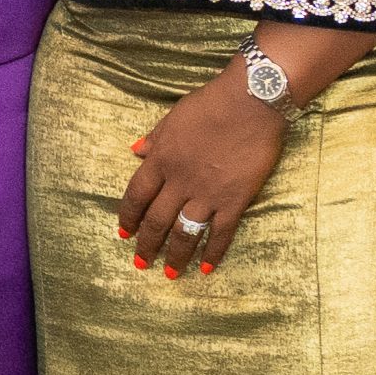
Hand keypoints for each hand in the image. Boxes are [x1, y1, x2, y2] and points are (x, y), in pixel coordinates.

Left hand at [118, 66, 287, 277]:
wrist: (252, 101)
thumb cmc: (211, 103)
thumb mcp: (173, 116)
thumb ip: (155, 138)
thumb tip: (134, 151)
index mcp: (161, 159)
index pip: (136, 196)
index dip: (128, 217)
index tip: (124, 232)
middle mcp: (180, 181)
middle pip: (157, 220)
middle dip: (147, 244)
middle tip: (141, 262)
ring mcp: (207, 194)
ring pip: (185, 233)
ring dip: (175, 256)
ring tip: (169, 273)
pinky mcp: (235, 200)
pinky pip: (221, 233)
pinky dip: (213, 252)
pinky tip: (207, 268)